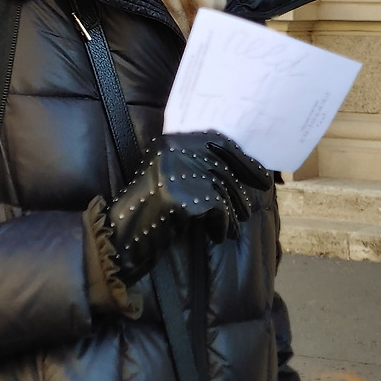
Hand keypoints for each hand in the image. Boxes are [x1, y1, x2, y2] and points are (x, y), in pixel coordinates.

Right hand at [107, 131, 271, 284]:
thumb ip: (196, 169)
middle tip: (249, 211)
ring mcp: (176, 173)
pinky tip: (218, 235)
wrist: (120, 239)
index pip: (217, 141)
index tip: (261, 176)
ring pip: (222, 188)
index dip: (243, 159)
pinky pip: (217, 208)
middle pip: (222, 166)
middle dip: (241, 191)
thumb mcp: (170, 182)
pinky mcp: (181, 197)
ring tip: (235, 228)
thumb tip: (241, 171)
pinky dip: (222, 224)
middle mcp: (172, 151)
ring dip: (233, 213)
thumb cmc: (148, 214)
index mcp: (168, 142)